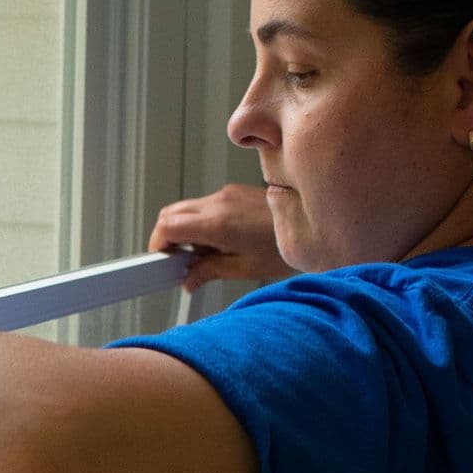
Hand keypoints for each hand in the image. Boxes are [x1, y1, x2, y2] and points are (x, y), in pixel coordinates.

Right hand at [148, 184, 292, 291]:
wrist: (314, 222)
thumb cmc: (283, 246)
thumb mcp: (243, 268)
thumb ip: (208, 272)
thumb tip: (190, 279)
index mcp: (217, 224)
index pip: (167, 226)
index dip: (158, 244)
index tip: (162, 260)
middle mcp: (218, 203)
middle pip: (170, 214)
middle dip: (166, 237)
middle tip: (178, 259)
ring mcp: (225, 194)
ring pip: (184, 208)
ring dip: (183, 229)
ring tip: (202, 251)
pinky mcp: (232, 192)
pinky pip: (203, 205)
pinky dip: (199, 221)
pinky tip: (216, 240)